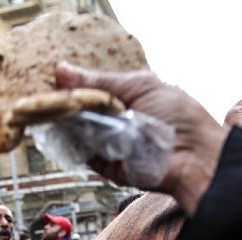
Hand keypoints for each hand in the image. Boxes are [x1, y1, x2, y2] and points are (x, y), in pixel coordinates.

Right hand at [55, 62, 228, 216]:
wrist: (194, 158)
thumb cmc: (178, 117)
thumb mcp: (139, 86)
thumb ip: (99, 81)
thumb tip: (61, 69)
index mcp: (125, 98)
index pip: (89, 90)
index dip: (71, 85)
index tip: (51, 78)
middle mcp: (115, 122)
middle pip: (79, 111)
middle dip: (65, 103)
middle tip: (46, 96)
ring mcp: (109, 145)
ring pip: (76, 131)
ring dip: (66, 122)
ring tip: (53, 111)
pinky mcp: (106, 167)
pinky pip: (82, 154)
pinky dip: (73, 143)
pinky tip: (64, 131)